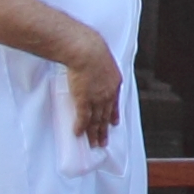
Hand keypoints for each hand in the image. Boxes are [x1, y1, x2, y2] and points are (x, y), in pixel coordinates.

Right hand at [62, 28, 124, 150]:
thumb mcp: (102, 58)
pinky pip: (83, 119)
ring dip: (94, 134)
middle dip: (104, 130)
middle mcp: (108, 93)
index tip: (114, 123)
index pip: (115, 103)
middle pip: (106, 115)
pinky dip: (81, 128)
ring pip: (96, 121)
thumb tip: (90, 64)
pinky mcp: (84, 100)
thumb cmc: (91, 49)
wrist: (87, 50)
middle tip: (103, 142)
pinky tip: (79, 135)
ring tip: (94, 144)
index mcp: (114, 82)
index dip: (114, 115)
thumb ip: (99, 66)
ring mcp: (97, 98)